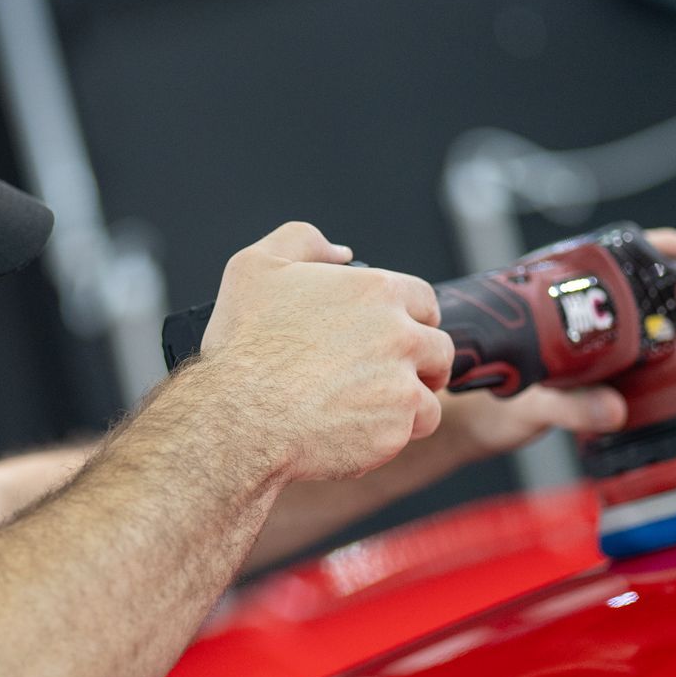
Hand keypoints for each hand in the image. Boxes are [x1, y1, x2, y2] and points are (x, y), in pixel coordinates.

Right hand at [200, 222, 454, 483]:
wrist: (237, 417)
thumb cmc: (243, 344)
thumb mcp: (256, 266)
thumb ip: (303, 241)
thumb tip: (341, 254)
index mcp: (376, 291)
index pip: (424, 300)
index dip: (410, 318)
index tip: (394, 336)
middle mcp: (399, 335)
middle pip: (438, 349)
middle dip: (421, 363)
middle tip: (390, 377)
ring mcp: (402, 384)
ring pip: (430, 396)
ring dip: (409, 403)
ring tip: (371, 410)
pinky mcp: (396, 429)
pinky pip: (413, 432)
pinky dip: (392, 435)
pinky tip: (358, 432)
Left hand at [428, 225, 675, 464]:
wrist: (471, 422)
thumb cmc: (489, 403)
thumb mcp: (532, 404)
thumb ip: (569, 407)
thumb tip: (614, 410)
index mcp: (559, 295)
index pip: (625, 253)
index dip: (674, 247)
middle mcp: (574, 300)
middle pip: (641, 264)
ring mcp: (585, 323)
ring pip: (641, 292)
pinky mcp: (592, 351)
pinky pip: (637, 326)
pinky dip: (668, 323)